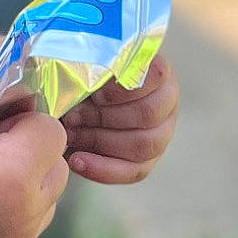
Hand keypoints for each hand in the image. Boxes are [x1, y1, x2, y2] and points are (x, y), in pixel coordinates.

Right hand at [0, 90, 70, 237]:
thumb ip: (0, 101)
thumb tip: (28, 104)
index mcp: (13, 176)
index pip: (53, 134)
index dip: (26, 122)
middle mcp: (23, 216)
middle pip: (58, 170)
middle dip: (34, 153)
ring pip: (48, 200)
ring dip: (29, 184)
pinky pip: (29, 225)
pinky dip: (15, 211)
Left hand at [63, 53, 178, 183]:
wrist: (75, 105)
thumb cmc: (82, 78)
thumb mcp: (84, 65)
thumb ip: (88, 65)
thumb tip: (78, 78)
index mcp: (157, 70)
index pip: (157, 75)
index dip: (123, 87)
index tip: (93, 93)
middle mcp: (167, 101)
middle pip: (147, 114)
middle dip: (103, 117)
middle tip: (71, 116)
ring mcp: (162, 133)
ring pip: (143, 145)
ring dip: (99, 141)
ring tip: (71, 134)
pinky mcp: (148, 160)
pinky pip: (133, 171)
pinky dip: (102, 169)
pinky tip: (77, 161)